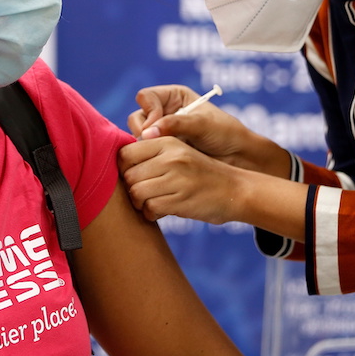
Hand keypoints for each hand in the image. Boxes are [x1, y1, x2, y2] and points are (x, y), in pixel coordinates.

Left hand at [118, 135, 245, 223]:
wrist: (236, 190)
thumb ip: (153, 155)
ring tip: (152, 202)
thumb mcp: (180, 154)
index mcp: (168, 141)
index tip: (135, 177)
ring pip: (136, 193)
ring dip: (140, 203)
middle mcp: (171, 157)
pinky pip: (150, 208)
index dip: (124, 168)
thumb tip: (118, 165)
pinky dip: (151, 214)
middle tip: (144, 193)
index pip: (126, 153)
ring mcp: (177, 178)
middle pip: (128, 176)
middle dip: (132, 188)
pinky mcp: (181, 199)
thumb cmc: (201, 174)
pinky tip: (161, 211)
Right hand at [127, 85, 258, 168]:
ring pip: (139, 136)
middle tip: (153, 144)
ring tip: (158, 156)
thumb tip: (147, 133)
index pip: (147, 97)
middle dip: (142, 130)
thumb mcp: (202, 124)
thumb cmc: (226, 134)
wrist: (239, 158)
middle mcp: (164, 113)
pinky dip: (148, 158)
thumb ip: (175, 124)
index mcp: (174, 97)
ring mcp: (162, 133)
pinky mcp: (162, 152)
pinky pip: (146, 153)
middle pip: (138, 117)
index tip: (157, 127)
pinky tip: (157, 165)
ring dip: (145, 146)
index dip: (148, 110)